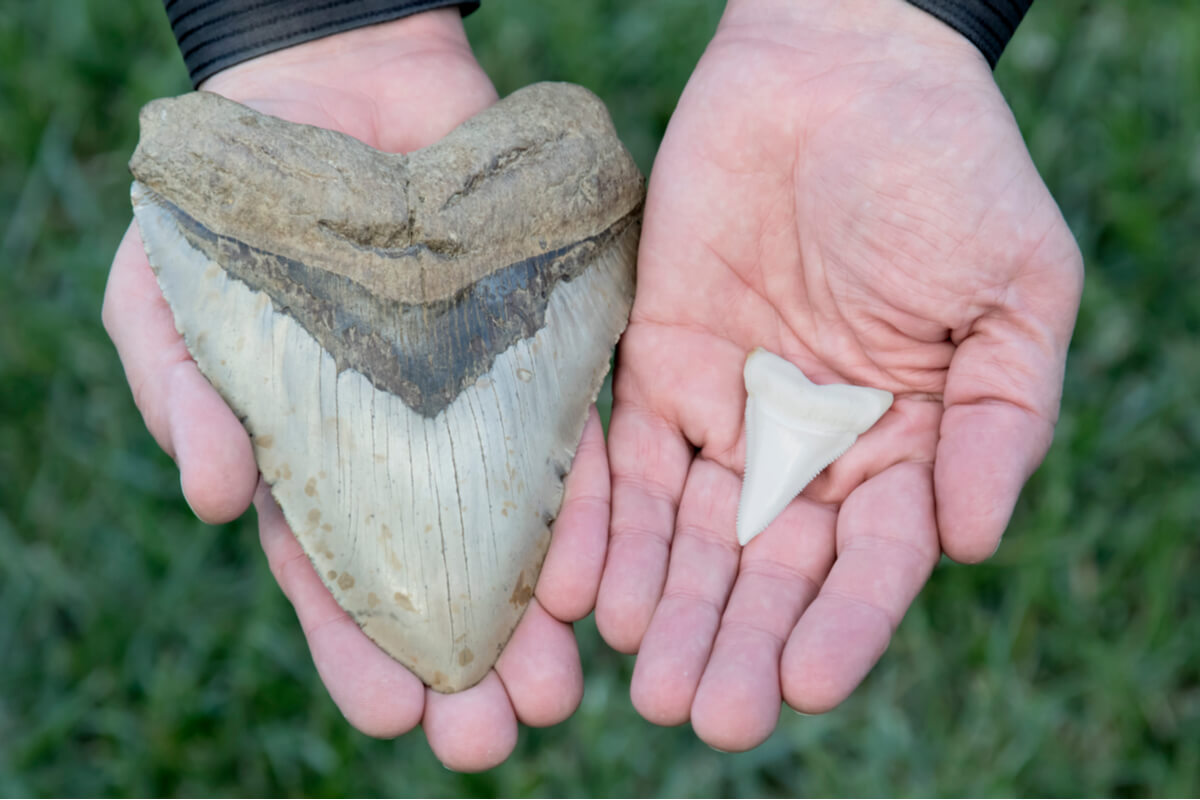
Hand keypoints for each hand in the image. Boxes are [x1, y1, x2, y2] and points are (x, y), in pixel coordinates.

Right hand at [103, 10, 609, 769]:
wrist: (330, 96)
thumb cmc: (235, 212)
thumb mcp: (174, 300)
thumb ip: (184, 393)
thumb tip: (209, 499)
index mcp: (313, 463)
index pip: (337, 577)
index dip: (359, 649)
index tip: (391, 717)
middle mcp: (405, 452)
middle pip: (438, 574)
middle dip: (464, 660)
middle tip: (494, 734)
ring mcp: (475, 406)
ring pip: (512, 525)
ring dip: (535, 610)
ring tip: (561, 688)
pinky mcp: (538, 351)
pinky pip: (568, 435)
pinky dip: (583, 503)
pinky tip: (597, 573)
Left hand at [596, 0, 1082, 750]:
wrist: (835, 68)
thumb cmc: (945, 167)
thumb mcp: (1014, 287)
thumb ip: (1002, 418)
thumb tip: (974, 544)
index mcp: (904, 442)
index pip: (872, 560)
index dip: (842, 624)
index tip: (805, 682)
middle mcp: (808, 443)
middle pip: (769, 567)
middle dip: (739, 641)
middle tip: (707, 715)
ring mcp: (726, 408)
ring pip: (688, 532)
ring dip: (666, 606)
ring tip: (644, 680)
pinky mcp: (652, 366)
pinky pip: (619, 460)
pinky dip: (600, 525)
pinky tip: (582, 591)